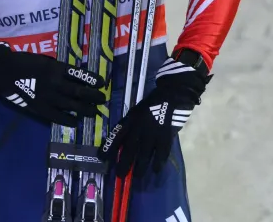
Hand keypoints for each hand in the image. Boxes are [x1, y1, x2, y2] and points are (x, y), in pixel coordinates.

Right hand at [0, 39, 105, 125]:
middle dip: (93, 96)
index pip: (79, 74)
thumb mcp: (41, 60)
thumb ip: (55, 69)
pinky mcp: (39, 107)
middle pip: (79, 91)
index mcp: (54, 68)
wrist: (1, 71)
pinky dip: (68, 119)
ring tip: (93, 112)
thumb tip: (72, 76)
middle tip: (102, 99)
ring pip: (72, 105)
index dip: (92, 79)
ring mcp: (47, 96)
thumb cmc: (21, 62)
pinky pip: (57, 116)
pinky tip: (75, 122)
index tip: (102, 83)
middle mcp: (54, 82)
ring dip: (85, 109)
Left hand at [102, 53, 210, 178]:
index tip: (101, 157)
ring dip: (140, 166)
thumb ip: (129, 124)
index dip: (109, 146)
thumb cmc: (152, 103)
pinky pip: (162, 152)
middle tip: (119, 174)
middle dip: (124, 162)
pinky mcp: (166, 136)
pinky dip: (158, 162)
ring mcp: (153, 132)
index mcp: (131, 119)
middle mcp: (139, 127)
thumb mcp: (136, 111)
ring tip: (137, 176)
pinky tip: (155, 170)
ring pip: (145, 153)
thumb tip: (120, 139)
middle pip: (130, 147)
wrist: (171, 95)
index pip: (117, 134)